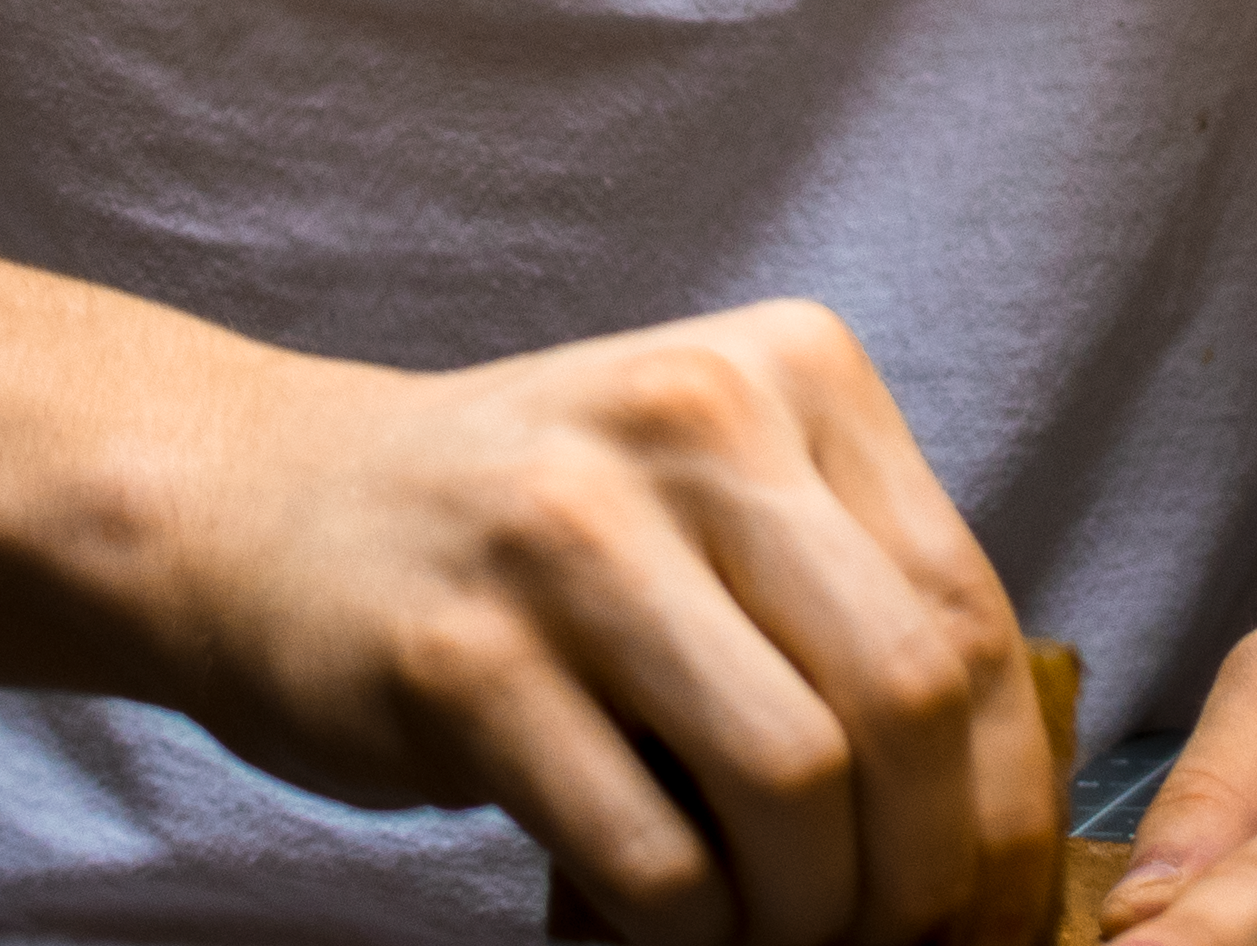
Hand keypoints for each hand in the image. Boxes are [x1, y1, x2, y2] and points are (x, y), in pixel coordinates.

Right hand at [151, 298, 1055, 945]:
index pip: (967, 617)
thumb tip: (992, 825)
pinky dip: (684, 935)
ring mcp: (570, 530)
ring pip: (794, 782)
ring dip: (801, 914)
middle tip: (877, 943)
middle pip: (904, 701)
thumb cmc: (526, 536)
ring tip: (762, 934)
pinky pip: (651, 854)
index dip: (998, 799)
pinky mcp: (464, 656)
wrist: (258, 506)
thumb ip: (849, 601)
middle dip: (918, 872)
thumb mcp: (710, 501)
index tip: (982, 901)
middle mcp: (692, 418)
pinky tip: (658, 927)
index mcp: (790, 367)